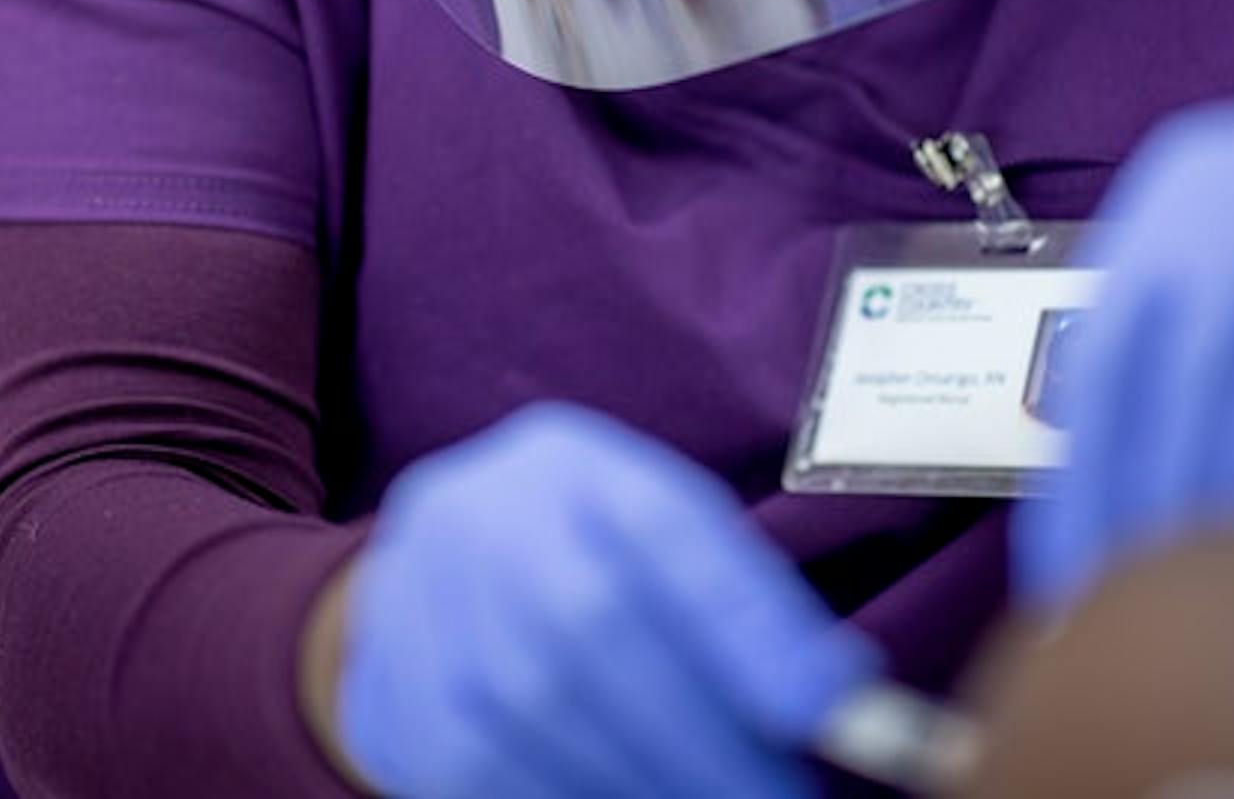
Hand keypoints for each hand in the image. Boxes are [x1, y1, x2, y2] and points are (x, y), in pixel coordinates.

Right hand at [336, 403, 877, 797]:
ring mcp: (421, 604)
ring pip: (527, 716)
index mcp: (579, 466)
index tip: (820, 711)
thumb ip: (752, 606)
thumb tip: (842, 697)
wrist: (440, 558)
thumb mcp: (674, 540)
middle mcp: (488, 517)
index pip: (664, 526)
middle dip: (699, 742)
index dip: (744, 623)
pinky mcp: (391, 695)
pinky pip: (474, 773)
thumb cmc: (591, 553)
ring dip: (636, 788)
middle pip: (590, 632)